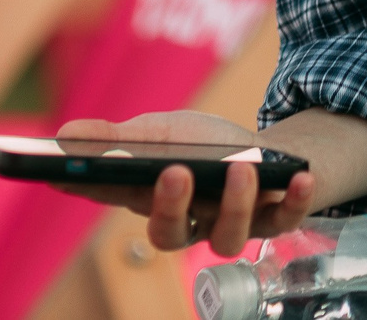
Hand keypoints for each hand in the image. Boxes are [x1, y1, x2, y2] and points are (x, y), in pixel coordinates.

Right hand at [47, 111, 316, 256]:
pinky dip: (296, 200)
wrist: (267, 155)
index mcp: (152, 199)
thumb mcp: (164, 130)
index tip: (69, 176)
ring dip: (234, 204)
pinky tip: (301, 176)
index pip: (115, 198)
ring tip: (241, 168)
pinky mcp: (276, 220)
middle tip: (175, 173)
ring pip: (227, 236)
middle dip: (171, 207)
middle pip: (171, 234)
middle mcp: (190, 222)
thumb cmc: (206, 145)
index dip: (91, 190)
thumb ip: (122, 136)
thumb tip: (65, 135)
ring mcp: (233, 225)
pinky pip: (286, 219)